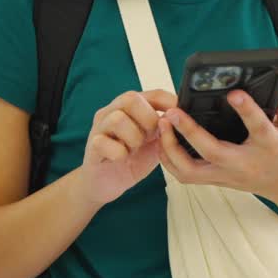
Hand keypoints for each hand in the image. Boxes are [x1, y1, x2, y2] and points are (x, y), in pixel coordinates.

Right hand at [78, 90, 176, 206]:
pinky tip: (122, 158)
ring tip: (134, 149)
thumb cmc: (131, 159)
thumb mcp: (155, 142)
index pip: (152, 94)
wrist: (105, 183)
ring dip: (133, 137)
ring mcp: (100, 128)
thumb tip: (186, 119)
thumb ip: (166, 129)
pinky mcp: (92, 146)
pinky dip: (118, 152)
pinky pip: (103, 142)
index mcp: (131, 108)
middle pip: (130, 98)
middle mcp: (113, 112)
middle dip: (148, 119)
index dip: (168, 102)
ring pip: (117, 119)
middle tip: (150, 136)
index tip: (179, 115)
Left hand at [157, 86, 277, 203]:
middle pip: (212, 152)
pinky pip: (186, 175)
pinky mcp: (216, 180)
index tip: (233, 94)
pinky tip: (163, 140)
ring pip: (191, 171)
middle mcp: (244, 163)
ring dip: (172, 149)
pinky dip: (170, 160)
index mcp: (269, 146)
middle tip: (173, 112)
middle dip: (189, 131)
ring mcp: (228, 175)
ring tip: (163, 125)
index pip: (258, 127)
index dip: (246, 110)